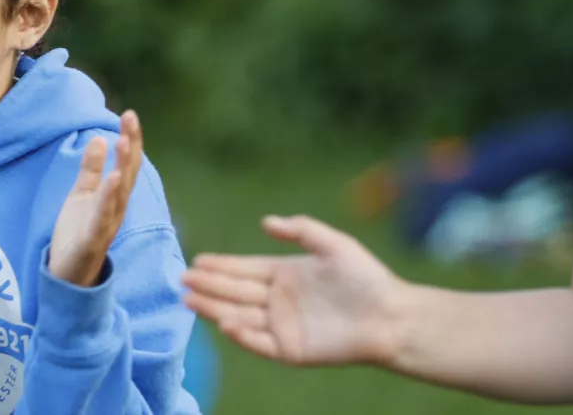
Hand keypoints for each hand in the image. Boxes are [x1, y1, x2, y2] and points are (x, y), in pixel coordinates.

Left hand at [48, 111, 143, 287]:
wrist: (67, 277)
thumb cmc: (77, 235)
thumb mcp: (81, 196)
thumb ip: (91, 170)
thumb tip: (100, 138)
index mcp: (114, 198)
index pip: (126, 164)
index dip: (130, 140)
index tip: (129, 114)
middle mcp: (116, 210)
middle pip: (127, 174)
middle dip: (131, 146)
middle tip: (131, 118)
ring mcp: (106, 226)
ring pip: (119, 193)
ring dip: (122, 167)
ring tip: (123, 141)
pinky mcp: (92, 241)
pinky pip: (102, 218)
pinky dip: (108, 199)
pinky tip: (112, 180)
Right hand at [182, 214, 408, 366]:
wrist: (390, 316)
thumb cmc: (366, 279)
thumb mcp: (334, 244)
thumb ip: (301, 230)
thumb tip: (265, 222)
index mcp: (285, 274)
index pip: (244, 270)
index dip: (220, 265)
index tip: (196, 260)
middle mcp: (278, 300)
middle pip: (235, 292)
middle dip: (208, 285)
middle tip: (182, 279)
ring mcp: (282, 325)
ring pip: (239, 316)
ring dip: (214, 309)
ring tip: (189, 300)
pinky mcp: (290, 350)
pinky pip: (259, 343)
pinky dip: (241, 334)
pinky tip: (225, 322)